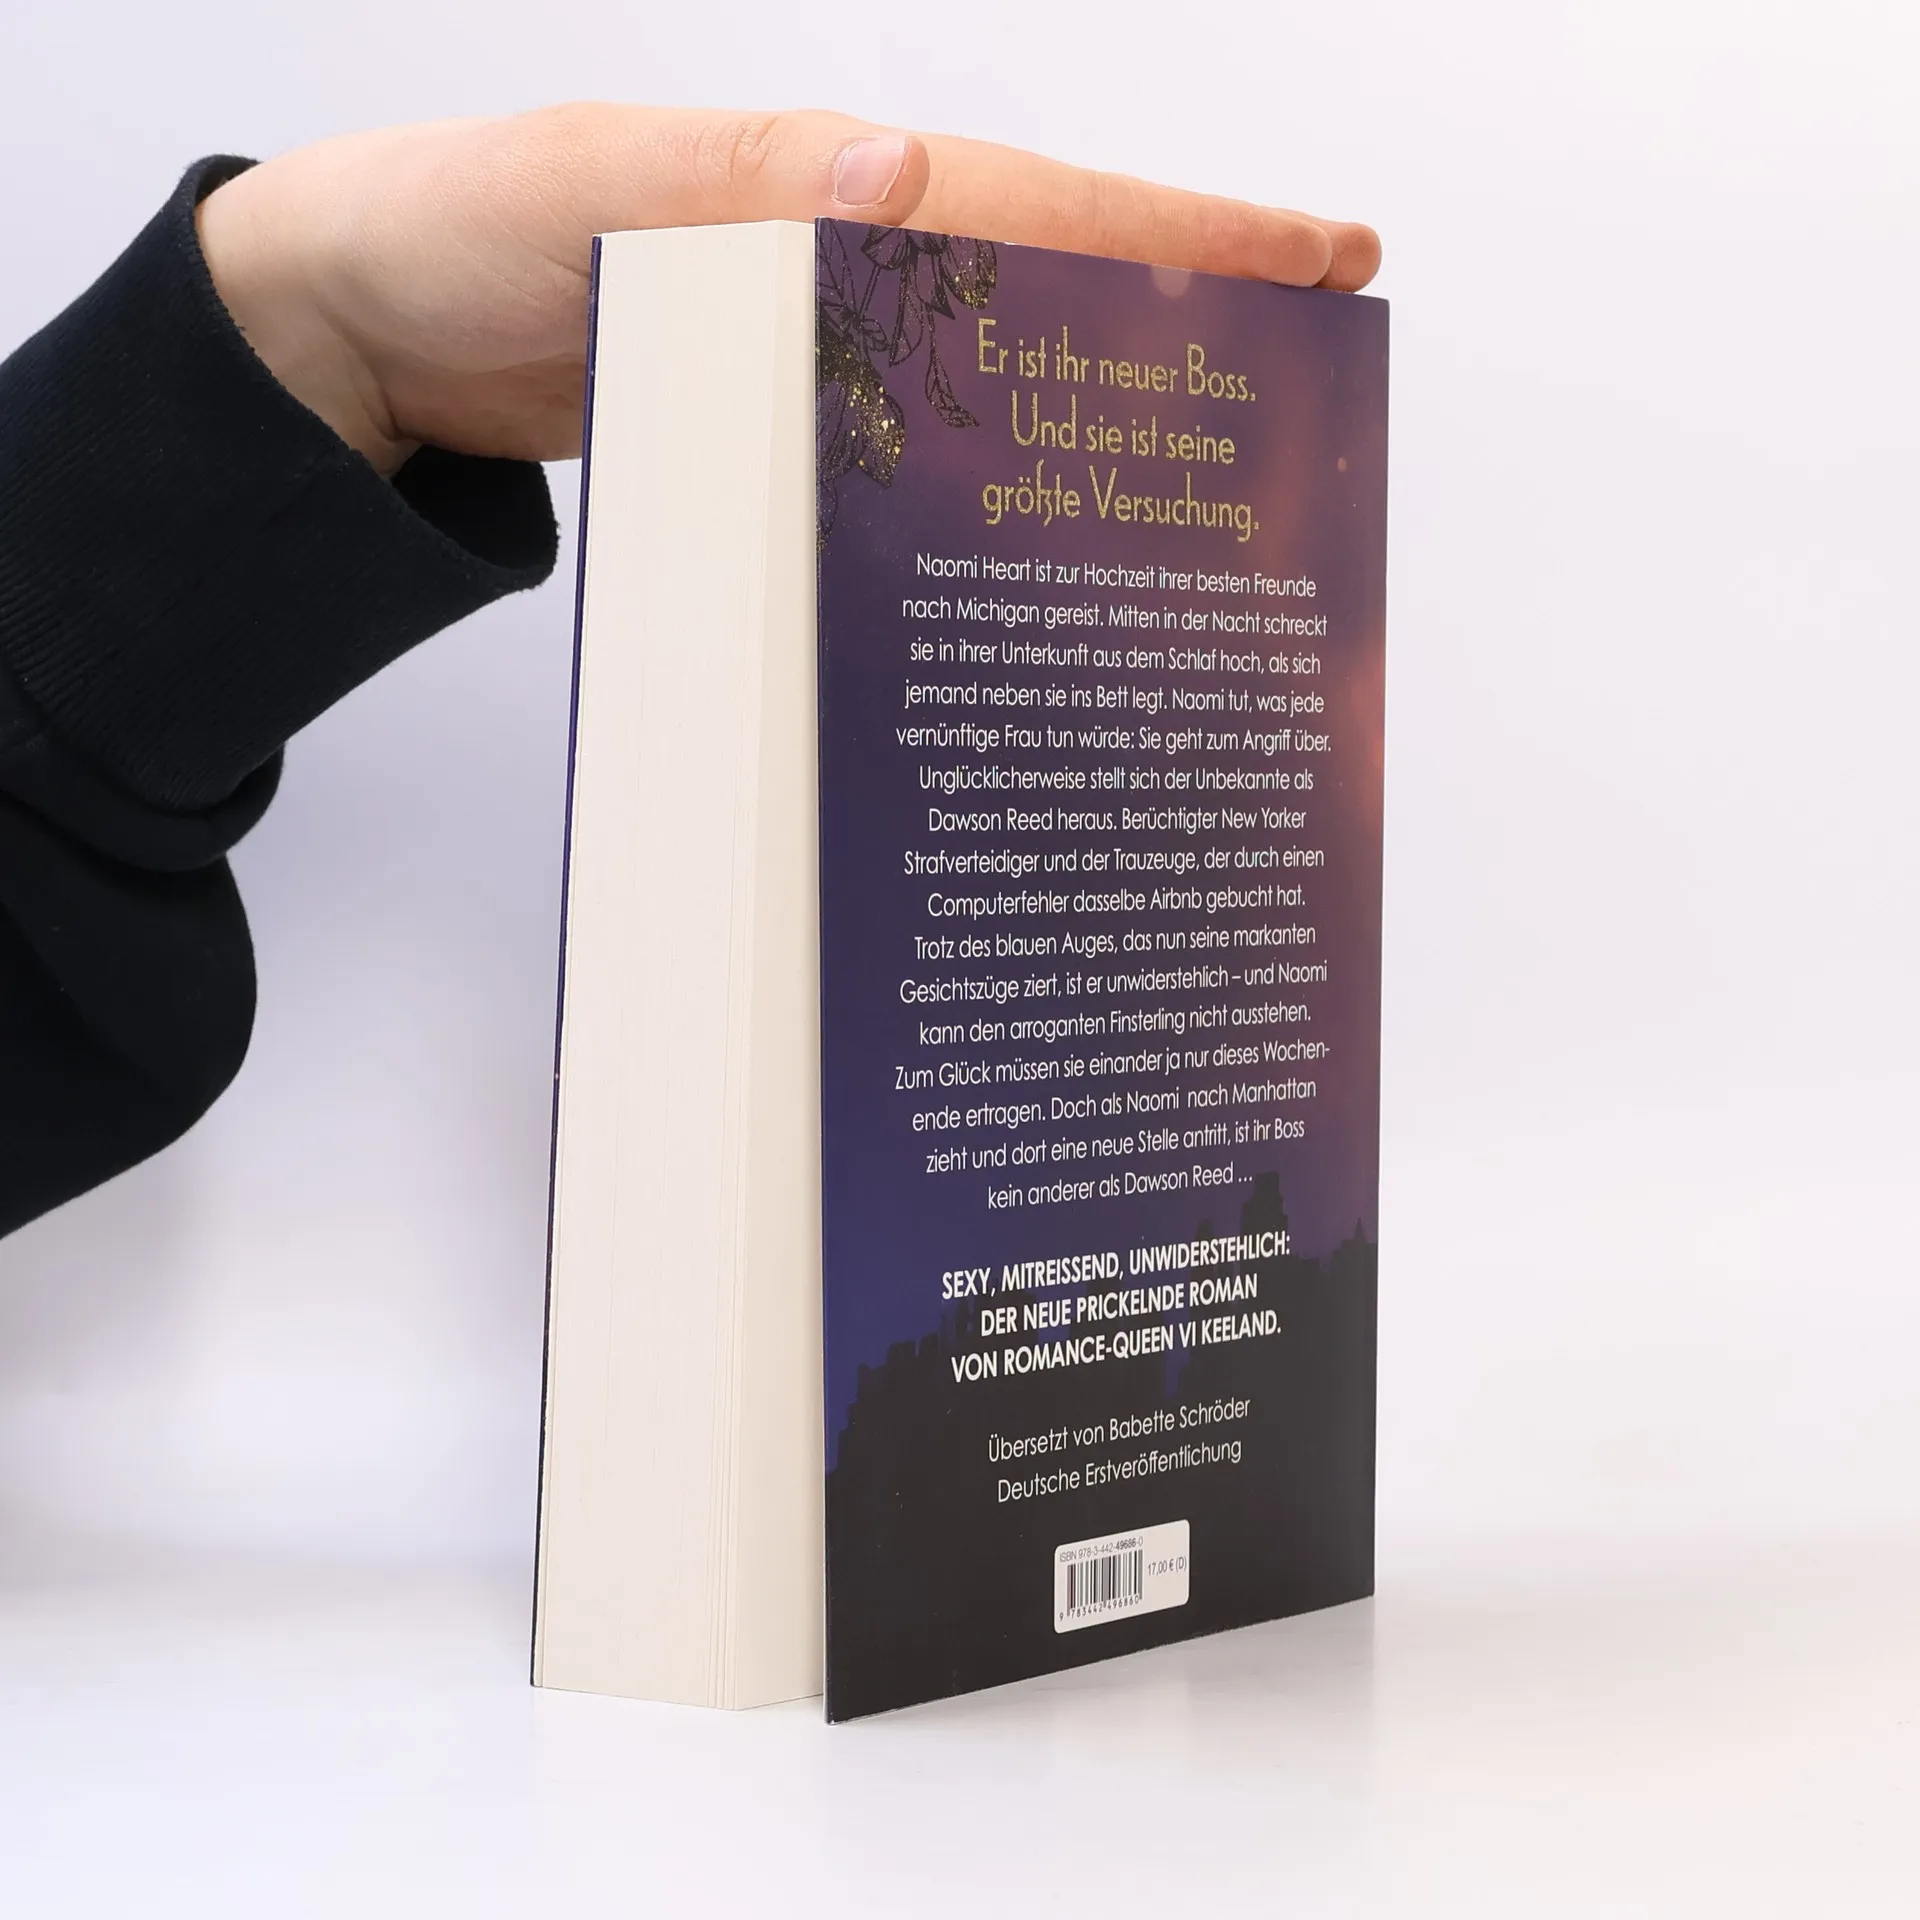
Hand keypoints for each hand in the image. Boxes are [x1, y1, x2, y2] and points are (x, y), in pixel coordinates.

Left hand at [197, 106, 1380, 475]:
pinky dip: (978, 475)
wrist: (362, 329)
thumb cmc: (455, 226)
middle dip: (1188, 322)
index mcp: (820, 186)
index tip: (1321, 255)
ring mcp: (811, 351)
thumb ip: (735, 192)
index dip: (1182, 233)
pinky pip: (904, 444)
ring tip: (1214, 470)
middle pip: (1046, 289)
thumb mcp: (584, 188)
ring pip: (987, 375)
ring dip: (1096, 411)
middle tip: (1316, 372)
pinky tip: (1022, 528)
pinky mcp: (775, 425)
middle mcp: (837, 264)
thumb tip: (906, 175)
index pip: (1033, 204)